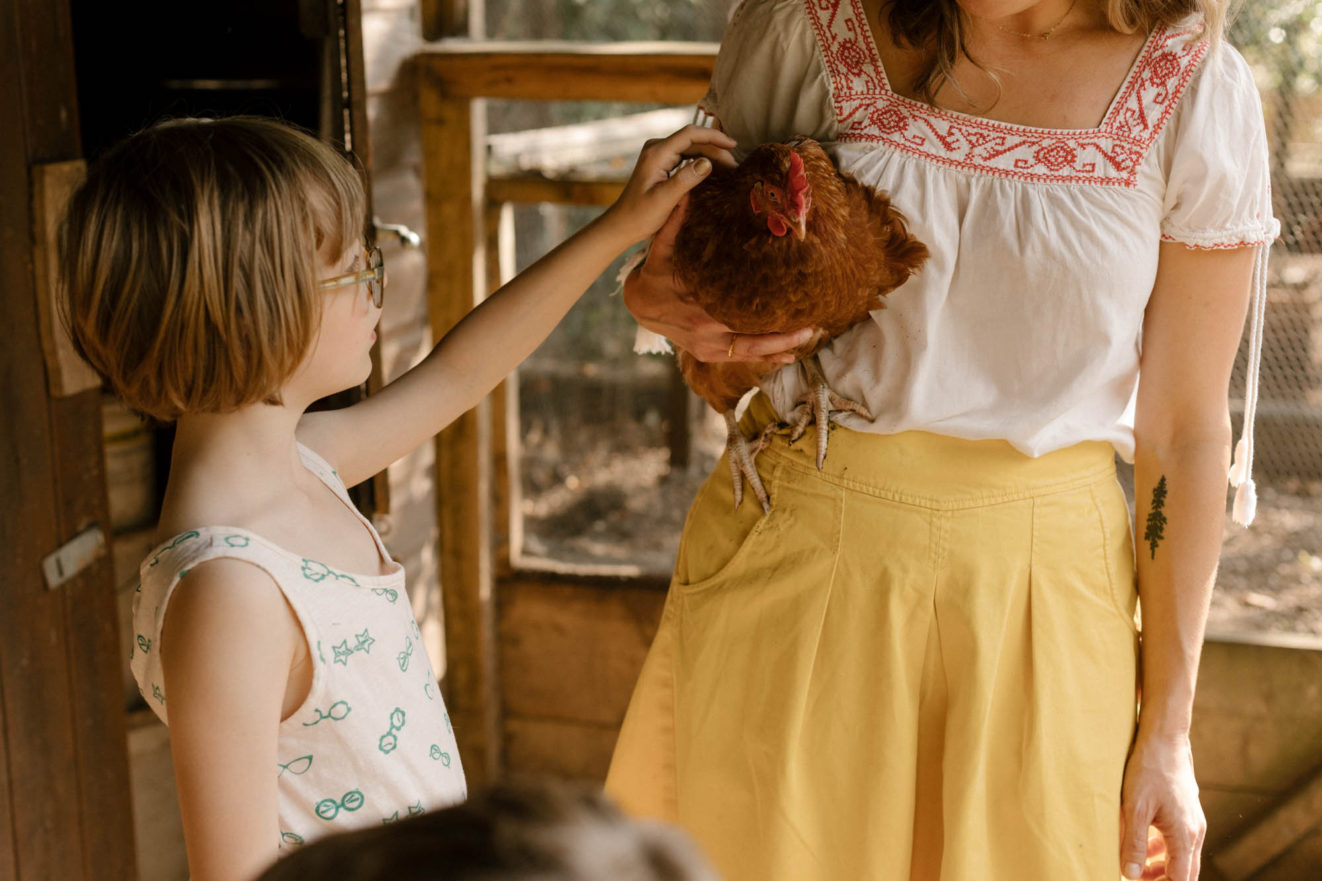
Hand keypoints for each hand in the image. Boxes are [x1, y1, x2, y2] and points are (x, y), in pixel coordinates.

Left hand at [602, 124, 736, 245]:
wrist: (623, 224)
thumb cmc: (640, 215)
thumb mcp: (664, 199)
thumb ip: (685, 179)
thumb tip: (708, 163)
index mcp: (656, 153)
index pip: (690, 135)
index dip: (714, 137)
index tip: (733, 145)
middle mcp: (657, 148)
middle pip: (693, 140)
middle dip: (715, 149)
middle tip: (734, 167)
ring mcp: (659, 154)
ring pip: (691, 147)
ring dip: (710, 155)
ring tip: (728, 169)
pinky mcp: (662, 163)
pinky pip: (686, 156)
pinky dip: (701, 161)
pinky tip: (714, 170)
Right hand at [622, 197, 814, 364]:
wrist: (638, 306)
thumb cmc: (653, 275)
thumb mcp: (659, 250)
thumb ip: (674, 225)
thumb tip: (686, 194)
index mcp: (699, 309)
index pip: (740, 314)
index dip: (768, 314)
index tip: (794, 303)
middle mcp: (706, 333)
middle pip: (752, 340)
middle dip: (784, 336)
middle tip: (813, 328)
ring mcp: (708, 348)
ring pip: (750, 353)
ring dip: (780, 349)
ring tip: (807, 339)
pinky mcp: (708, 354)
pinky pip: (741, 358)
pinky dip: (765, 358)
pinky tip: (787, 356)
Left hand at [1120, 733, 1206, 880]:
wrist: (1164, 738)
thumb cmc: (1148, 770)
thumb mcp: (1135, 808)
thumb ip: (1134, 844)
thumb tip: (1131, 875)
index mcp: (1184, 836)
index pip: (1180, 880)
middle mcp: (1194, 832)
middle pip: (1185, 873)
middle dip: (1162, 880)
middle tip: (1137, 880)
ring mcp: (1193, 821)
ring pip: (1181, 857)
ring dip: (1161, 866)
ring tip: (1135, 866)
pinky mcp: (1186, 811)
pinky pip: (1178, 840)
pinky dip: (1163, 849)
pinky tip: (1144, 843)